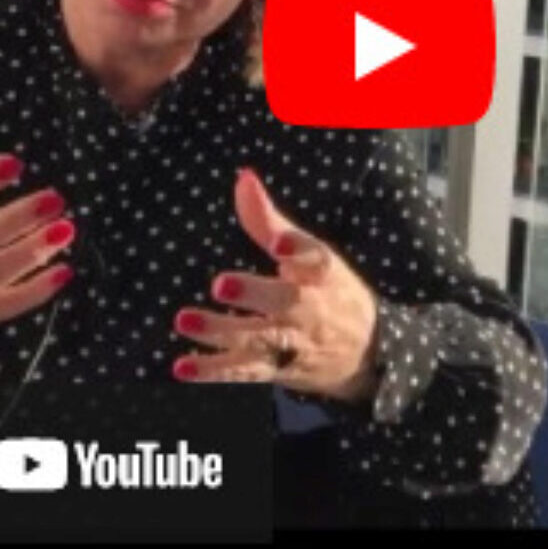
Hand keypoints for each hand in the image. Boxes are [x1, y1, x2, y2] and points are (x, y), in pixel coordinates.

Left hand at [172, 168, 380, 404]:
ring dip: (221, 331)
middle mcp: (310, 308)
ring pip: (258, 339)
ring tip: (184, 319)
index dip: (297, 249)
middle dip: (253, 294)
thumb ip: (269, 220)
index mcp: (322, 274)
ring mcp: (294, 342)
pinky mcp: (277, 368)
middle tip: (220, 283)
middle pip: (285, 302)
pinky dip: (213, 371)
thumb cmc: (329, 290)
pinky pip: (244, 370)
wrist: (365, 353)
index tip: (278, 243)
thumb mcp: (310, 254)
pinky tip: (182, 366)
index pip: (315, 258)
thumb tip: (242, 177)